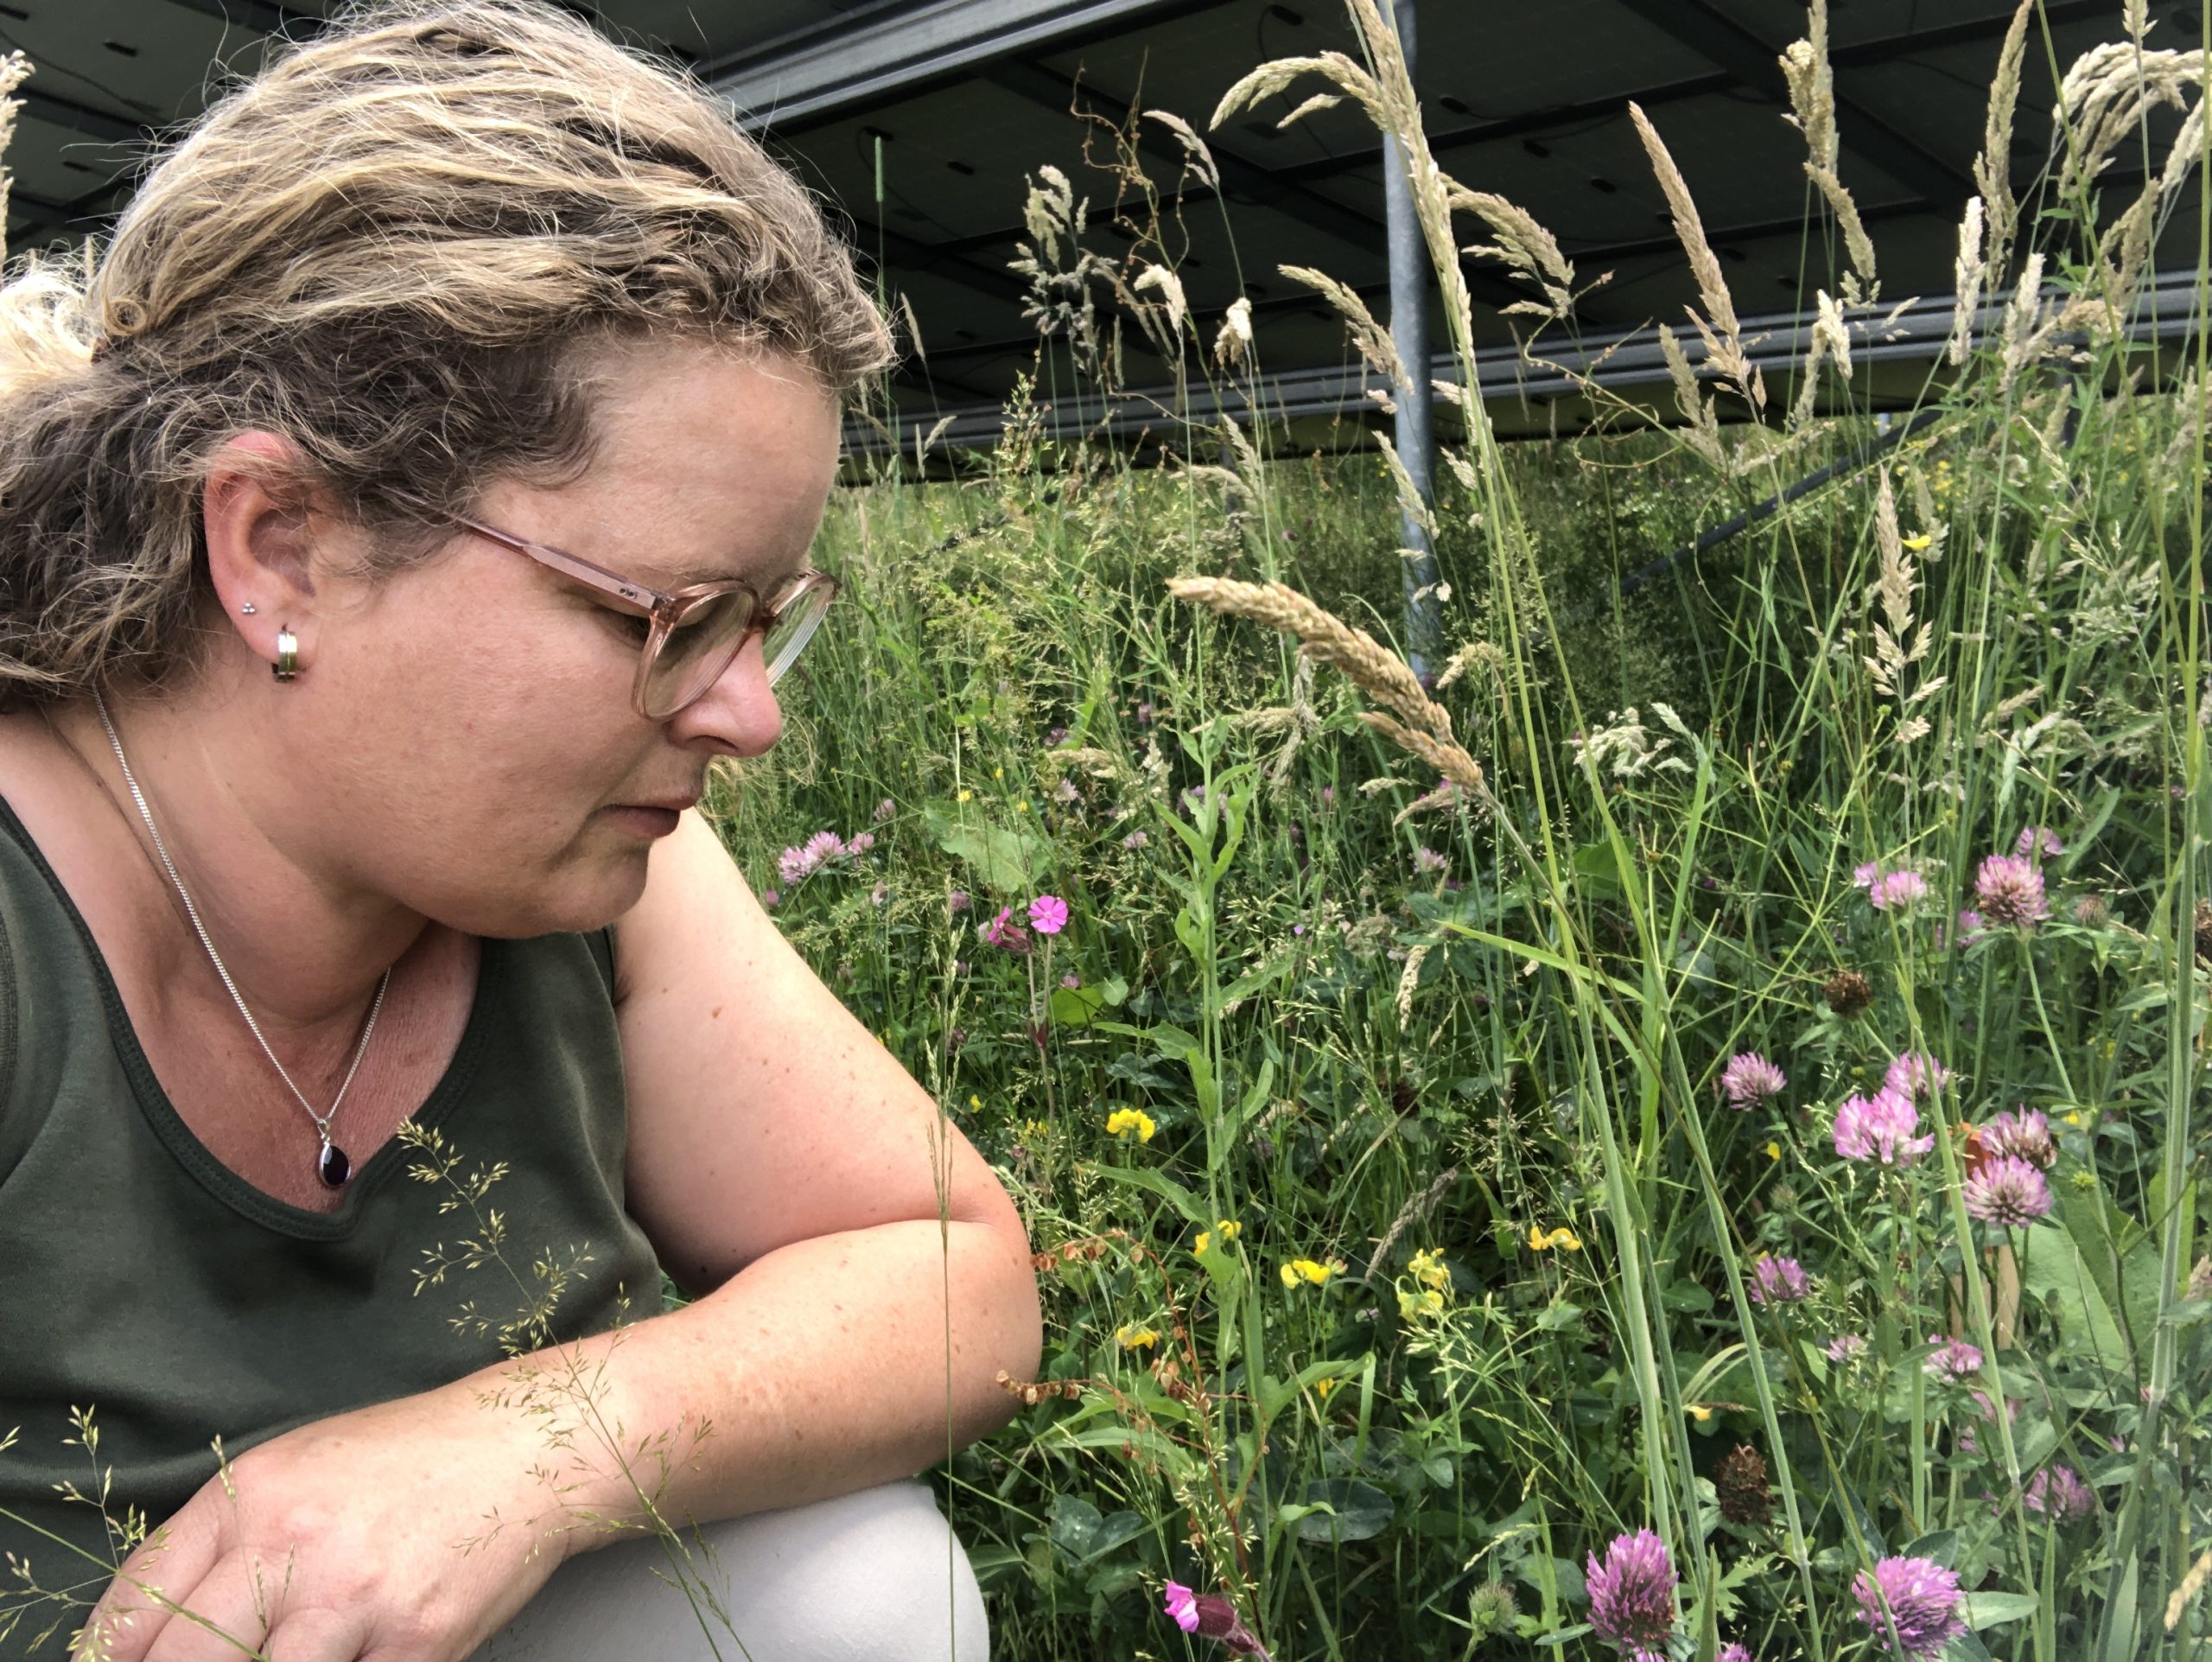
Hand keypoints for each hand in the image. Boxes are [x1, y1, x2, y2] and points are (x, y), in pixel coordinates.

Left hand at [78, 1380, 578, 1661]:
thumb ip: (223, 1541)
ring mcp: (353, 1599)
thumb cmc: (408, 1460)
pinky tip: (350, 1658)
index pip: (136, 1607)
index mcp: (250, 1497)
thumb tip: (147, 1636)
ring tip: (290, 1655)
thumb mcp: (298, 1468)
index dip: (112, 1660)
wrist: (525, 1447)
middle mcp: (291, 1545)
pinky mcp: (414, 1643)